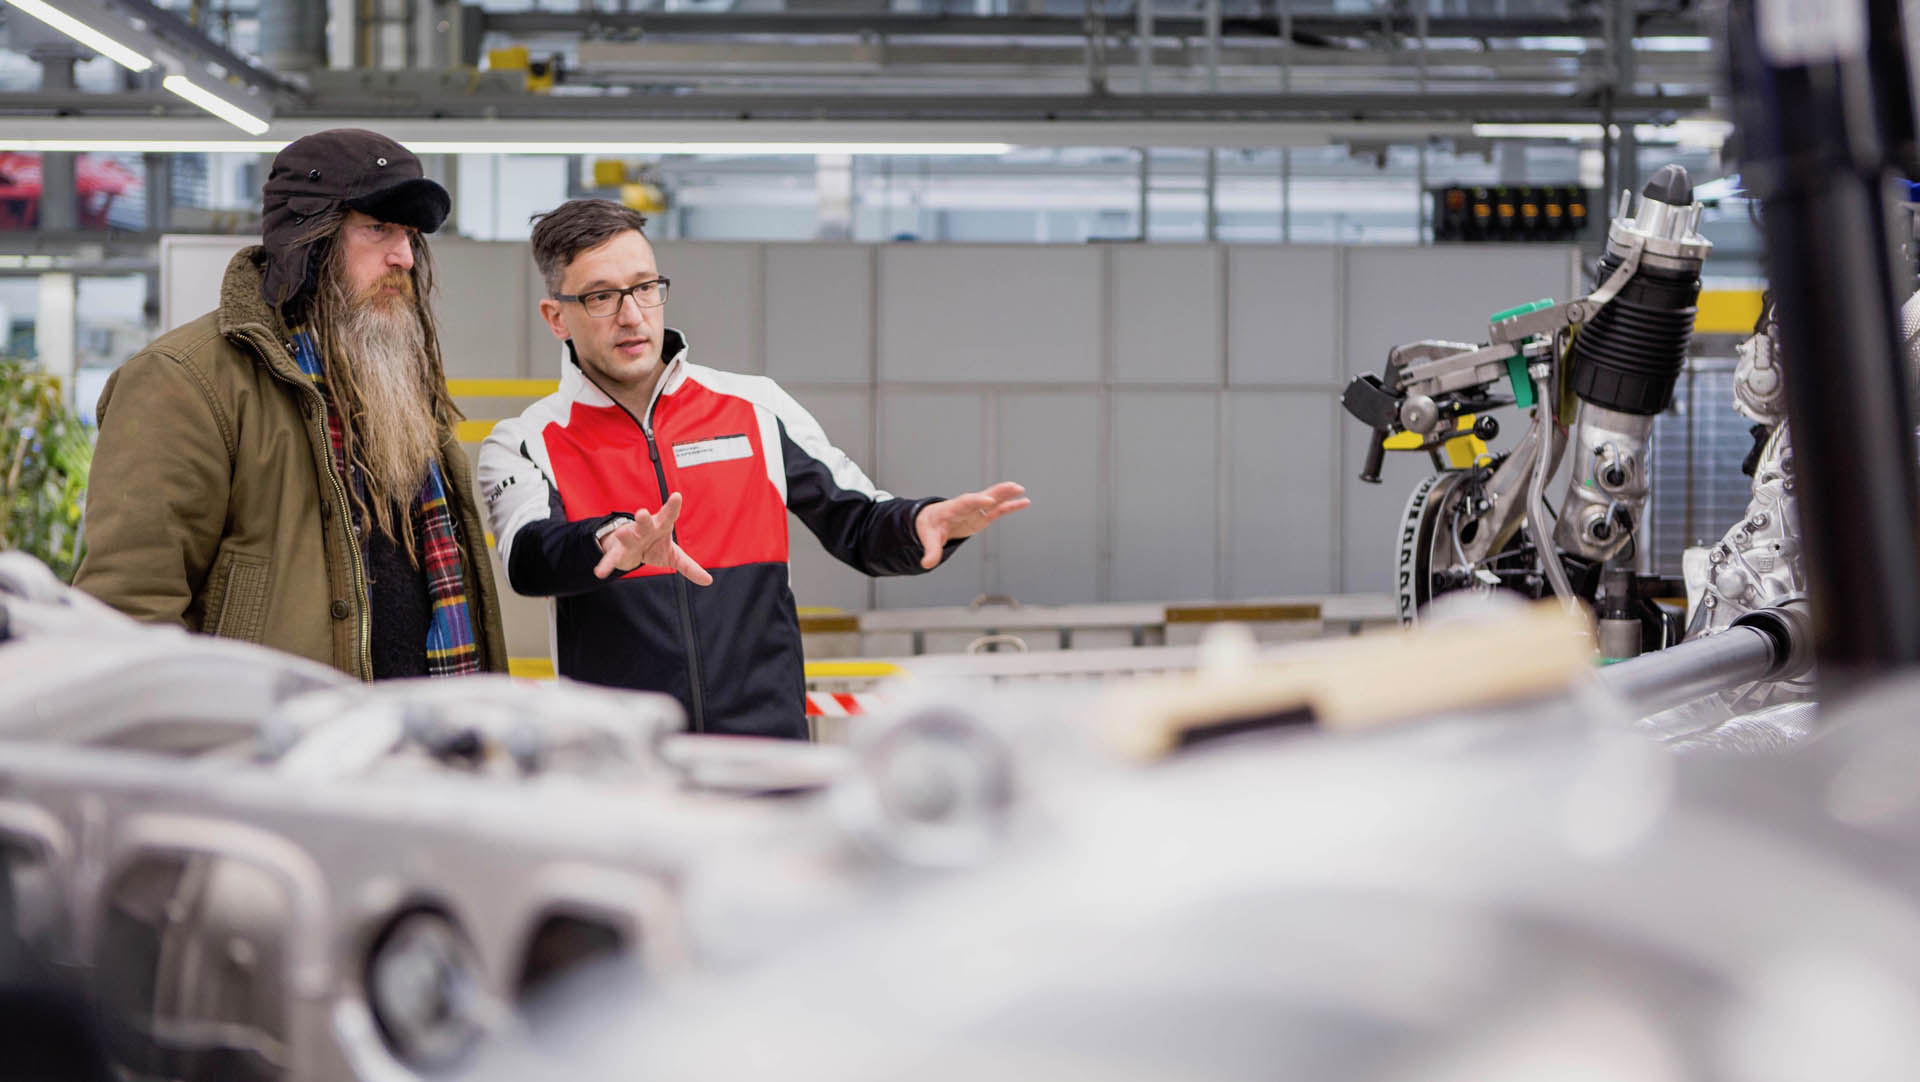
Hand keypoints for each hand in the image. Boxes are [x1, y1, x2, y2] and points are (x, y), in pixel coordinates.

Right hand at [593, 492, 713, 584]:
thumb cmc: (656, 546)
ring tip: (621, 532)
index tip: (677, 496)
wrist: (633, 550)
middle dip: (644, 519)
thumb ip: (690, 567)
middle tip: (642, 512)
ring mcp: (630, 539)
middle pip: (645, 523)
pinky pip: (612, 558)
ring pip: (627, 536)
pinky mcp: (619, 551)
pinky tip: (600, 573)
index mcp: (661, 526)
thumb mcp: (675, 556)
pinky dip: (606, 564)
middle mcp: (645, 529)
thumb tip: (708, 581)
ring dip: (625, 534)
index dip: (672, 506)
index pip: (669, 515)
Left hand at [915, 481, 1030, 569]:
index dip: (976, 501)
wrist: (932, 520)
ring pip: (993, 500)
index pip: (965, 503)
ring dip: (1006, 494)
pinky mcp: (982, 516)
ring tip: (1020, 489)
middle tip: (1011, 486)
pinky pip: (998, 510)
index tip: (989, 500)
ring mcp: (975, 510)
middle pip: (982, 496)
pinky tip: (1024, 501)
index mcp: (952, 509)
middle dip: (996, 492)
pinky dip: (1010, 506)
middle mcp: (966, 506)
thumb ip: (931, 551)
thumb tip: (927, 564)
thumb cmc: (931, 527)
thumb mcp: (929, 540)